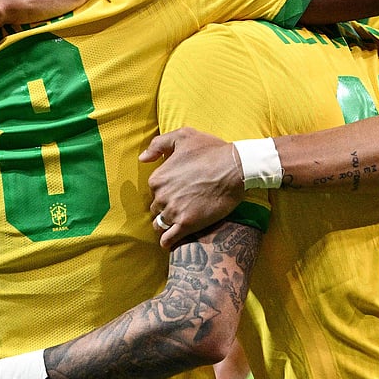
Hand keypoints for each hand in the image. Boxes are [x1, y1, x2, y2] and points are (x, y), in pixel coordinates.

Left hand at [140, 127, 244, 247]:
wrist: (235, 167)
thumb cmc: (211, 150)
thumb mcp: (183, 136)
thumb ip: (158, 145)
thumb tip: (143, 158)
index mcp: (158, 178)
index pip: (153, 192)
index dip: (165, 192)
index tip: (177, 192)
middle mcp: (161, 196)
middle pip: (156, 209)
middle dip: (165, 208)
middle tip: (181, 207)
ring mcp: (173, 211)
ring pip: (160, 225)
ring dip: (166, 225)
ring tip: (177, 223)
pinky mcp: (187, 224)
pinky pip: (168, 240)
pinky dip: (167, 242)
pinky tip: (171, 241)